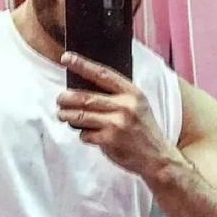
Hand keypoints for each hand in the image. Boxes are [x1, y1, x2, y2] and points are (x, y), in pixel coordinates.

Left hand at [58, 52, 174, 177]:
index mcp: (132, 93)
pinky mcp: (110, 141)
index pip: (102, 74)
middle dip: (67, 98)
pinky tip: (86, 135)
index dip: (82, 65)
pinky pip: (86, 135)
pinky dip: (83, 135)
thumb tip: (87, 89)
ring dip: (67, 115)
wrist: (157, 158)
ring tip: (61, 115)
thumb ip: (118, 96)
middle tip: (59, 99)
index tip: (66, 58)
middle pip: (86, 98)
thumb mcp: (138, 105)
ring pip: (82, 116)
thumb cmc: (143, 130)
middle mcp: (125, 106)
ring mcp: (117, 124)